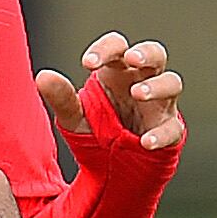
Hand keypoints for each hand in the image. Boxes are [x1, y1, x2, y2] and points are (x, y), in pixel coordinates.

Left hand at [37, 34, 185, 153]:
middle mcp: (142, 82)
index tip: (86, 63)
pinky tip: (145, 142)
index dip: (105, 49)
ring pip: (172, 82)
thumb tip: (43, 76)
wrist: (113, 170)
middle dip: (145, 52)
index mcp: (117, 72)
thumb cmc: (97, 133)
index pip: (117, 47)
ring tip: (137, 93)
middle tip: (131, 58)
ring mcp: (160, 105)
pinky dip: (161, 133)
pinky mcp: (170, 130)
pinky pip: (173, 127)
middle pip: (155, 53)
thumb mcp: (74, 117)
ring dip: (157, 85)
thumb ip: (62, 98)